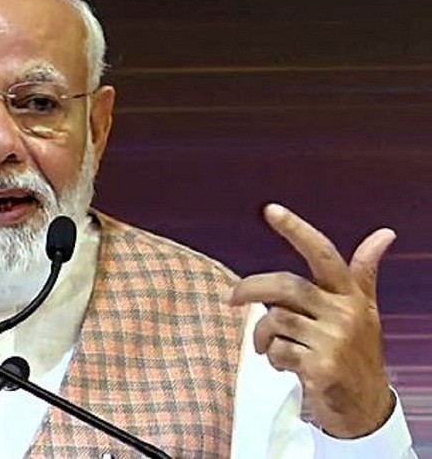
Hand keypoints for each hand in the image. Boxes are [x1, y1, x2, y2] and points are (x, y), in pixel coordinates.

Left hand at [228, 203, 395, 437]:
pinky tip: (283, 365)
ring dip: (262, 335)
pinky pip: (277, 350)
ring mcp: (334, 340)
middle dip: (251, 289)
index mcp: (350, 295)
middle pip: (285, 287)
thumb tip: (384, 234)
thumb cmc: (357, 352)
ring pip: (276, 320)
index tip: (270, 209)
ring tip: (267, 346)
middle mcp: (345, 313)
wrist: (364, 406)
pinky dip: (272, 358)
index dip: (296, 230)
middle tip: (231, 299)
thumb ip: (364, 272)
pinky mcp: (322, 366)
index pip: (323, 254)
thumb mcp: (364, 310)